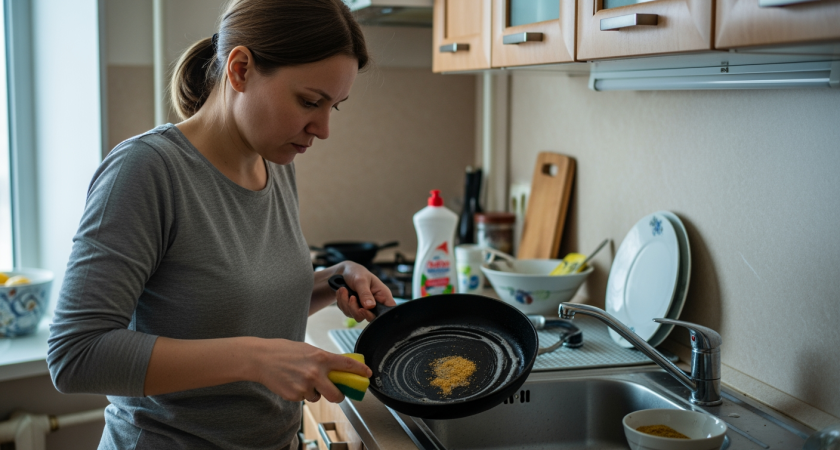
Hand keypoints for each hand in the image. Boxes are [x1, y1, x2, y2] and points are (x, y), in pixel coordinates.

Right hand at [252, 339, 371, 402]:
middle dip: (339, 396)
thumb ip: (323, 360)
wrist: (262, 358)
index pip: (347, 365)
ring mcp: (305, 385)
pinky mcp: (295, 395)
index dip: (360, 371)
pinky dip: (301, 393)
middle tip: (337, 394)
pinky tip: (291, 382)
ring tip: (300, 379)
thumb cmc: (284, 351)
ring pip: (318, 397)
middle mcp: (316, 373)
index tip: (368, 375)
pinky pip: (304, 398)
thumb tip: (338, 369)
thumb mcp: (308, 350)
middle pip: (337, 394)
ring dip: (314, 392)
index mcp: (321, 357)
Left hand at [335, 262, 395, 321]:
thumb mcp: (361, 280)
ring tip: (343, 289)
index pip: (388, 311)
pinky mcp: (355, 309)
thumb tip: (370, 306)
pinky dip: (342, 303)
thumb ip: (365, 293)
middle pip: (370, 318)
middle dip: (357, 308)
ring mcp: (365, 308)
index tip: (364, 309)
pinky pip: (348, 313)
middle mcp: (375, 304)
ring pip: (357, 316)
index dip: (380, 316)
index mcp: (383, 296)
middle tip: (351, 297)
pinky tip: (341, 292)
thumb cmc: (356, 273)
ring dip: (347, 304)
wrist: (343, 273)